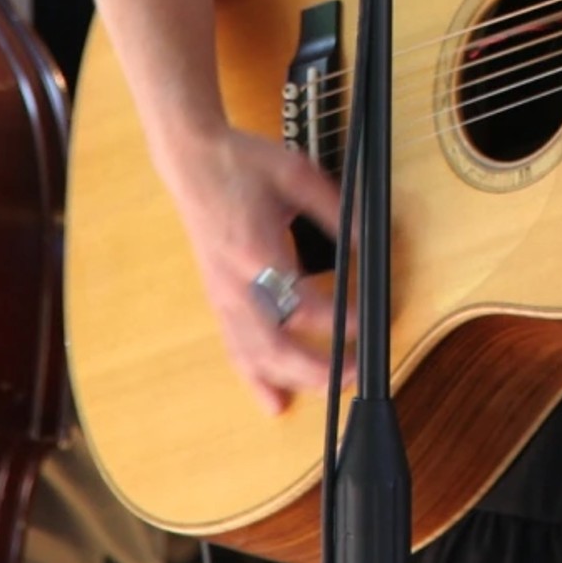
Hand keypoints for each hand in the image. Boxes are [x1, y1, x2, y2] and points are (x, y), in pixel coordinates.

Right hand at [162, 125, 352, 414]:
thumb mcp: (297, 174)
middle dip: (315, 367)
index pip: (298, 302)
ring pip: (254, 355)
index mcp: (255, 251)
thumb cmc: (243, 164)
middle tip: (353, 372)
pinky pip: (235, 349)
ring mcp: (222, 296)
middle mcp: (234, 283)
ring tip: (330, 388)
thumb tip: (368, 236)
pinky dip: (256, 379)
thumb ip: (334, 208)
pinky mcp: (218, 300)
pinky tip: (275, 400)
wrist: (193, 162)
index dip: (334, 318)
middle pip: (273, 344)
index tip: (365, 321)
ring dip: (293, 379)